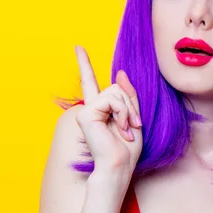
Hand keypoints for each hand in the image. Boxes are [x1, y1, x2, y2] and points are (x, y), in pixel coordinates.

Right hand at [74, 45, 142, 176]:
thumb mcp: (133, 118)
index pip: (91, 82)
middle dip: (130, 105)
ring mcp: (86, 110)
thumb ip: (128, 96)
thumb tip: (120, 73)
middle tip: (133, 126)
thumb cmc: (127, 148)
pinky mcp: (86, 114)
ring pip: (116, 92)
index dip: (84, 64)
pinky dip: (122, 114)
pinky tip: (120, 129)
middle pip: (117, 87)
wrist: (119, 165)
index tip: (78, 47)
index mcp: (100, 109)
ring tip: (126, 129)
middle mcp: (90, 108)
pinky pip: (112, 101)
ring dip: (127, 111)